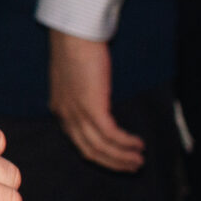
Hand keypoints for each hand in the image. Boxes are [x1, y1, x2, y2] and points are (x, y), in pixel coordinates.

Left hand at [46, 30, 144, 172]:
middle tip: (133, 166)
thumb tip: (99, 104)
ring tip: (139, 159)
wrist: (73, 34)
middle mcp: (65, 116)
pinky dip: (126, 143)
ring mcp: (77, 113)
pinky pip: (111, 135)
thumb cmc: (76, 49)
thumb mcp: (74, 78)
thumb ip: (82, 95)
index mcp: (60, 109)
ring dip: (122, 157)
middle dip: (113, 163)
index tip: (117, 160)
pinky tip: (138, 143)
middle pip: (89, 151)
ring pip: (101, 147)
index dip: (100, 155)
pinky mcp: (91, 108)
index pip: (78, 143)